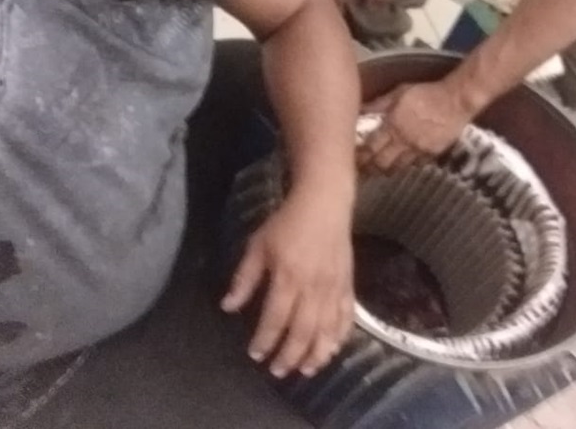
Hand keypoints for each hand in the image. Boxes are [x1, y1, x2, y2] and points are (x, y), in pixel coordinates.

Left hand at [222, 192, 354, 378]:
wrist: (324, 204)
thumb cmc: (286, 223)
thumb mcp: (258, 245)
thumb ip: (244, 278)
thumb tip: (227, 306)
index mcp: (288, 277)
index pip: (275, 318)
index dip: (264, 340)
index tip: (255, 354)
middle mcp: (313, 288)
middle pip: (302, 331)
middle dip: (289, 355)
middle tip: (278, 371)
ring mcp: (334, 288)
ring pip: (327, 330)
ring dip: (316, 354)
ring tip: (305, 370)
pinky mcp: (348, 286)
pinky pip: (346, 318)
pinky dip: (340, 337)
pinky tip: (332, 350)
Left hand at [359, 80, 475, 172]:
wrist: (456, 100)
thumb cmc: (428, 93)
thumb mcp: (400, 92)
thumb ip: (379, 103)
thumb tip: (362, 109)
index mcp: (393, 125)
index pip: (371, 147)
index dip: (361, 156)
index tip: (353, 159)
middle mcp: (404, 141)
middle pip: (382, 162)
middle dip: (370, 168)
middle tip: (363, 170)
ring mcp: (418, 149)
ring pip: (398, 167)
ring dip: (386, 169)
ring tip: (379, 170)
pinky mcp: (432, 153)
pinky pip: (416, 164)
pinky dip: (407, 165)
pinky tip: (402, 164)